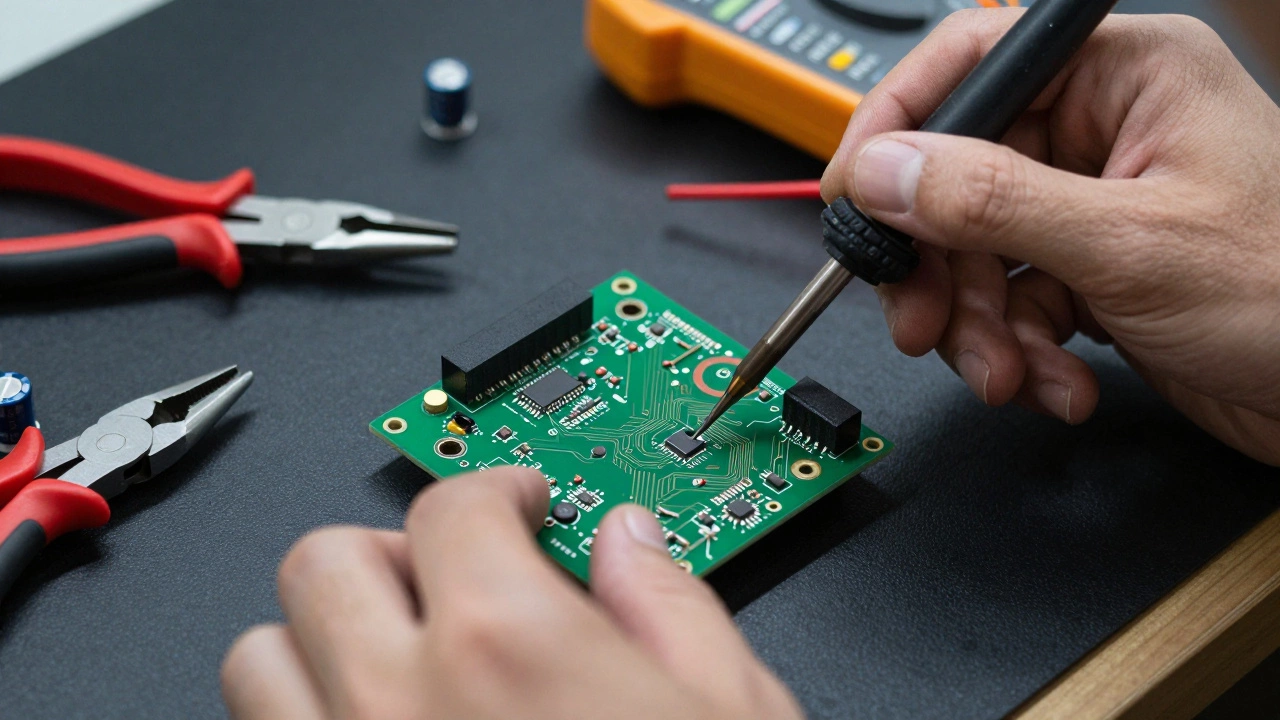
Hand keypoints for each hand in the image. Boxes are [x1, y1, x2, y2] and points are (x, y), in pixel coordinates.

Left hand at [220, 466, 802, 718]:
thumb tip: (636, 543)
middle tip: (453, 574)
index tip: (517, 503)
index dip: (495, 488)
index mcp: (508, 647)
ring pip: (260, 661)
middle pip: (325, 562)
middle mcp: (397, 707)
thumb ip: (673, 605)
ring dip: (323, 641)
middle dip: (395, 550)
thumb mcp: (730, 719)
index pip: (453, 505)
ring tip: (396, 661)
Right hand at [820, 10, 1279, 465]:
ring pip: (974, 251)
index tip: (856, 197)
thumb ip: (992, 202)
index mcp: (1122, 77)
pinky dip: (1016, 352)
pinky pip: (1010, 301)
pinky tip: (1057, 382)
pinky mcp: (1090, 271)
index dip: (897, 129)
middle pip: (955, 176)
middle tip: (924, 321)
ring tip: (1008, 374)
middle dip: (940, 265)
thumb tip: (884, 171)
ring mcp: (1090, 204)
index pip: (967, 65)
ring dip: (979, 327)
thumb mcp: (1129, 245)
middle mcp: (1100, 131)